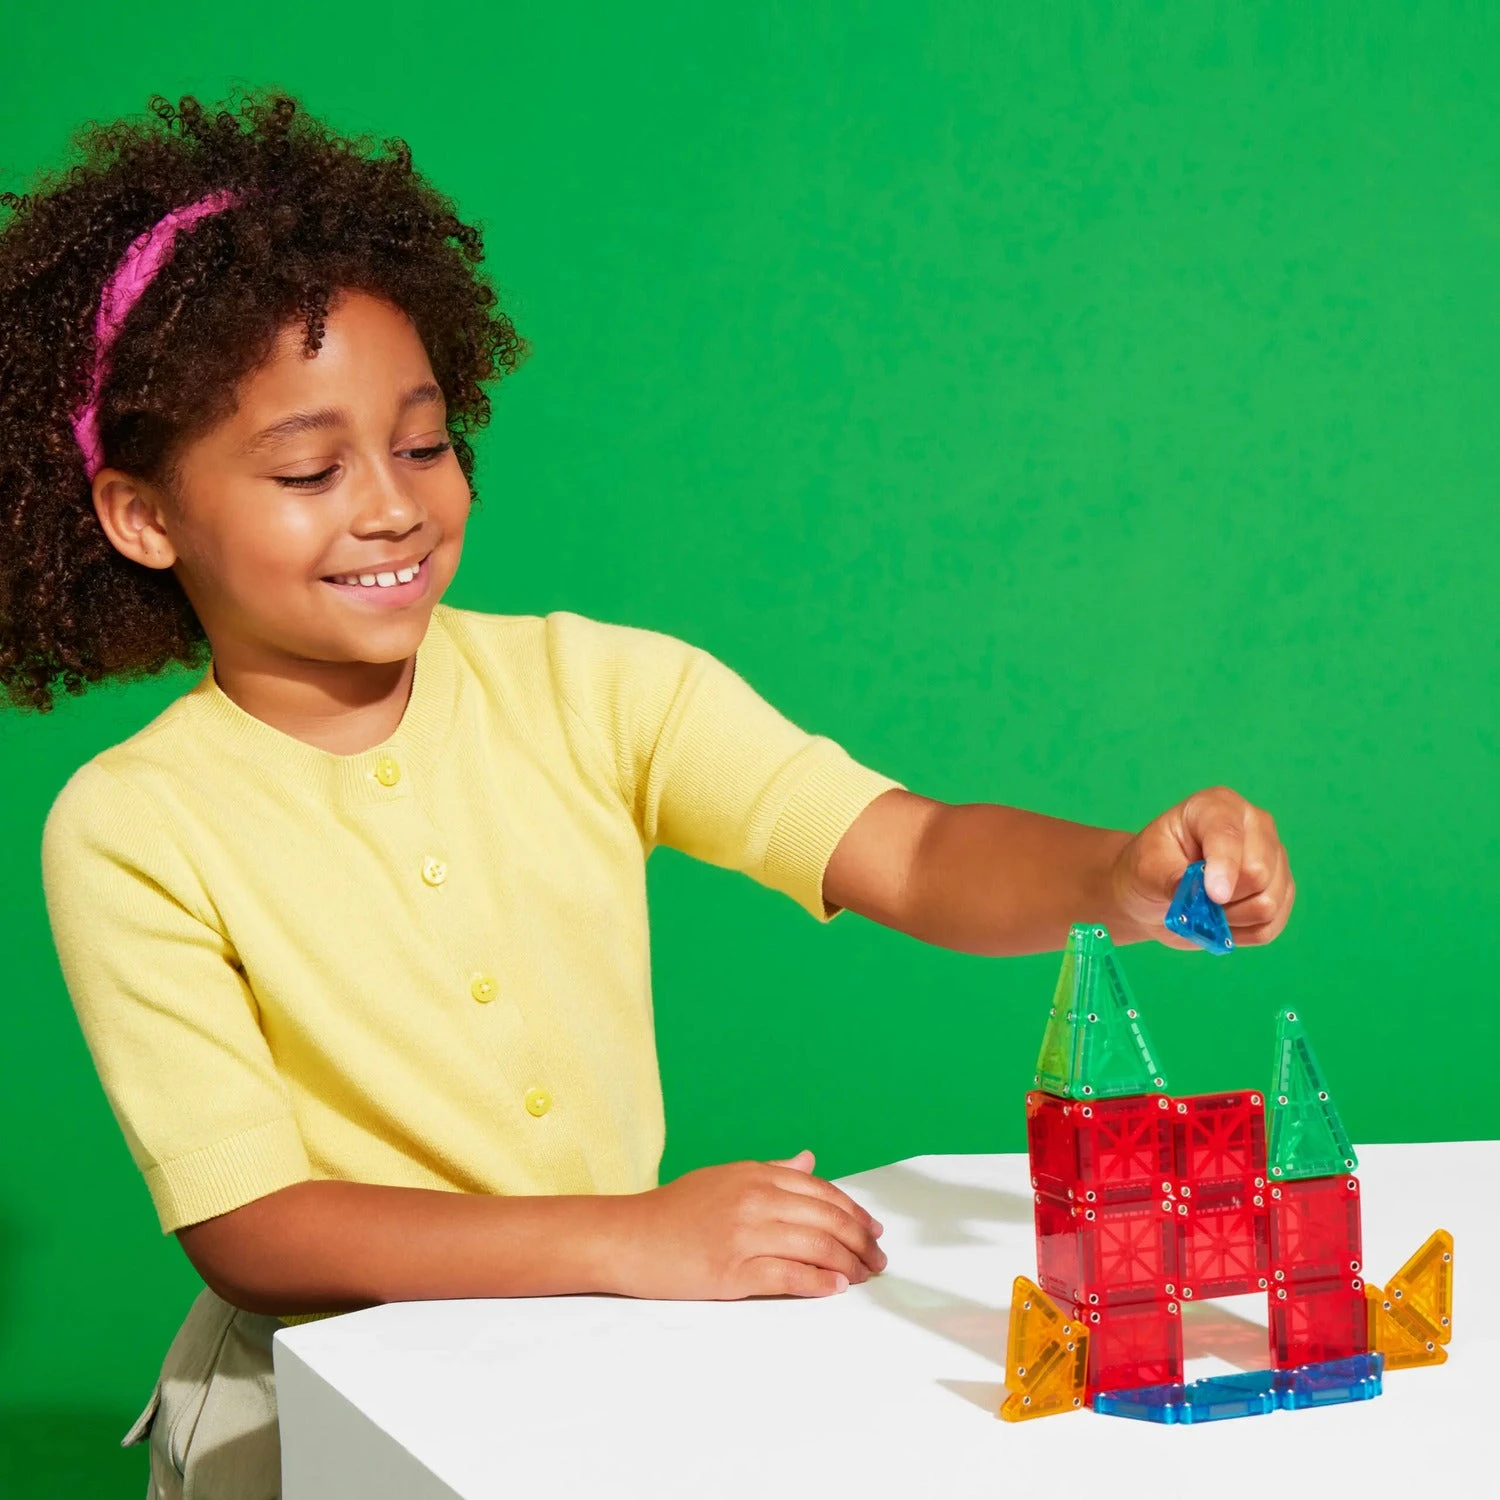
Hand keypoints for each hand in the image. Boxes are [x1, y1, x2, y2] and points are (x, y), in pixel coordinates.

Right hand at [611, 1149, 886, 1299]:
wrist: (626, 1237)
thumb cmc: (674, 1211)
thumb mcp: (725, 1178)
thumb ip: (771, 1171)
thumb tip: (809, 1160)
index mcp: (754, 1173)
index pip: (821, 1190)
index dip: (854, 1212)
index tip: (873, 1230)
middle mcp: (753, 1198)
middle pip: (825, 1217)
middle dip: (860, 1241)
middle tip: (877, 1259)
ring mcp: (743, 1234)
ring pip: (814, 1245)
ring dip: (847, 1263)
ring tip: (862, 1277)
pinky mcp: (731, 1270)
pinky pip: (787, 1275)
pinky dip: (817, 1282)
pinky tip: (834, 1287)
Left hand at [1111, 786, 1294, 947]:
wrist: (1155, 893)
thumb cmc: (1150, 868)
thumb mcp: (1147, 868)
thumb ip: (1174, 879)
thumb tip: (1203, 897)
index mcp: (1219, 806)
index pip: (1230, 836)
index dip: (1224, 868)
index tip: (1213, 896)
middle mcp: (1255, 826)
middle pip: (1259, 873)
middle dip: (1223, 898)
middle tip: (1194, 899)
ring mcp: (1274, 859)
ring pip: (1268, 904)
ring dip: (1230, 919)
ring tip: (1205, 909)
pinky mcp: (1281, 892)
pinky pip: (1270, 926)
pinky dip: (1240, 933)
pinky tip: (1221, 922)